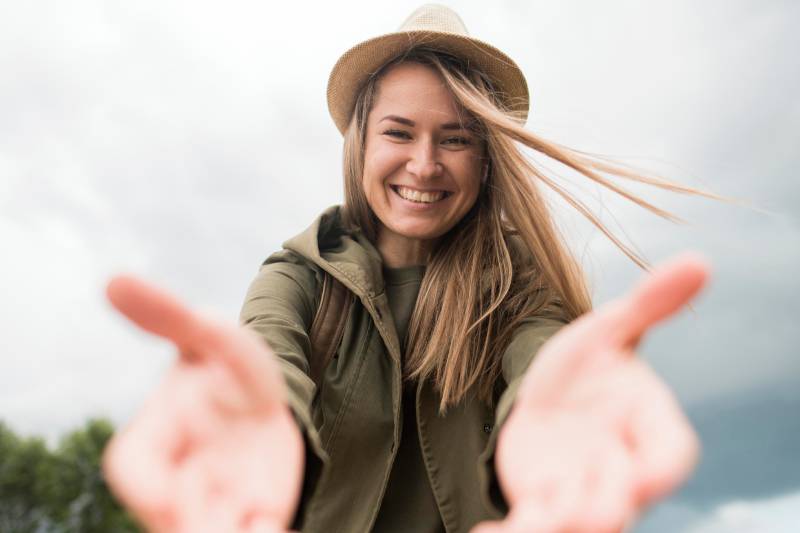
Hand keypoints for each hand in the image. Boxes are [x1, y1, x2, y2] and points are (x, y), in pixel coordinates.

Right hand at [102, 276, 302, 532]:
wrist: (264, 398)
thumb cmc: (223, 366)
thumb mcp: (208, 335)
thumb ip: (167, 315)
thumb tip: (114, 279)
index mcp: (158, 436)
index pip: (133, 466)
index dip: (144, 484)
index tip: (163, 500)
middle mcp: (182, 475)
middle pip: (172, 516)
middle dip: (192, 524)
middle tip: (220, 529)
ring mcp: (220, 499)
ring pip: (213, 530)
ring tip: (260, 531)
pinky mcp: (257, 512)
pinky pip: (255, 531)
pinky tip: (277, 532)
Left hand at [472, 254, 708, 532]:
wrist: (547, 393)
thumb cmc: (588, 364)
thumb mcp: (608, 329)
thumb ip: (650, 303)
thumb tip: (700, 259)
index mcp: (647, 429)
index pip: (669, 455)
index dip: (660, 466)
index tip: (646, 476)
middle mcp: (620, 469)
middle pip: (621, 501)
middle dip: (603, 508)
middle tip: (580, 515)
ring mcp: (580, 492)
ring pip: (576, 522)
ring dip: (555, 527)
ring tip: (524, 531)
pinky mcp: (541, 504)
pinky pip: (532, 527)